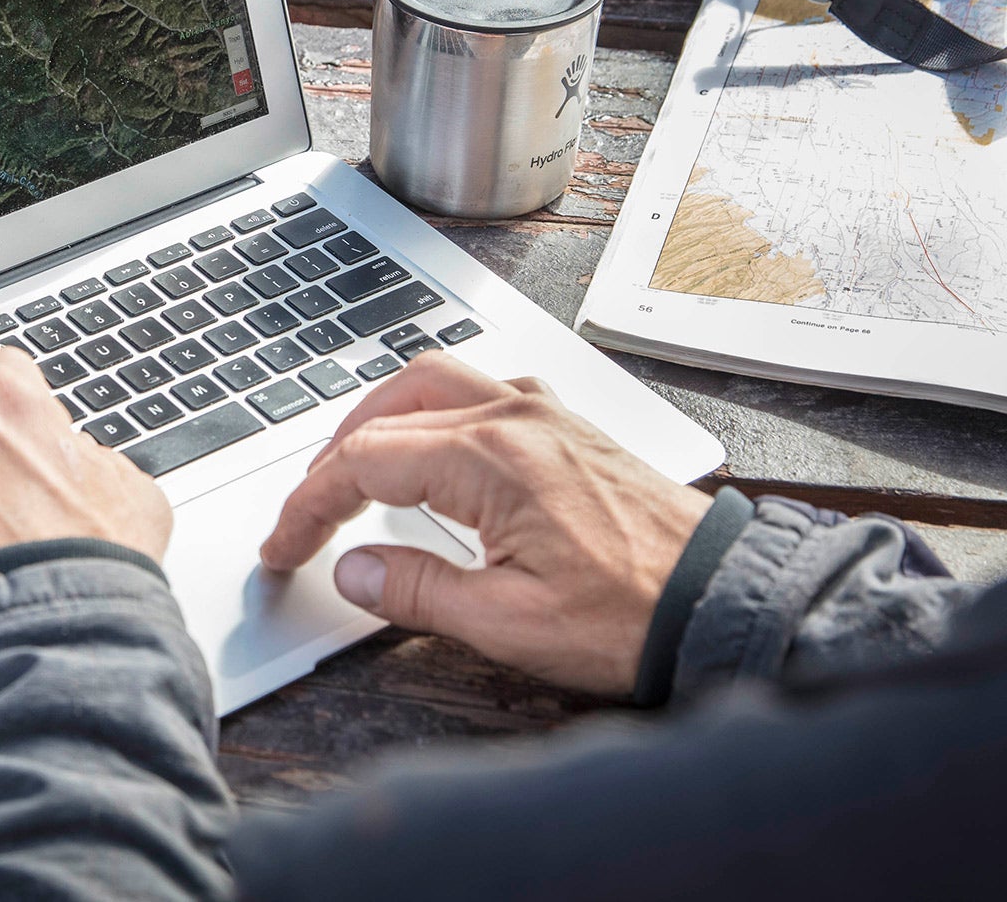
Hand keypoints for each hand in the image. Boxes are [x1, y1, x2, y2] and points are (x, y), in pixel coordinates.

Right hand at [259, 350, 712, 695]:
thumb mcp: (506, 622)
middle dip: (332, 460)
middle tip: (305, 517)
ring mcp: (545, 414)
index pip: (363, 461)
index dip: (309, 506)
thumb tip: (352, 569)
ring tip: (349, 475)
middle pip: (387, 408)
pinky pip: (479, 393)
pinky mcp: (567, 427)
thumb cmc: (633, 612)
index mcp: (491, 458)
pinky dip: (431, 414)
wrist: (721, 600)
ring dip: (378, 422)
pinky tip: (429, 454)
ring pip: (432, 384)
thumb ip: (414, 590)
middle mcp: (515, 417)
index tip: (285, 549)